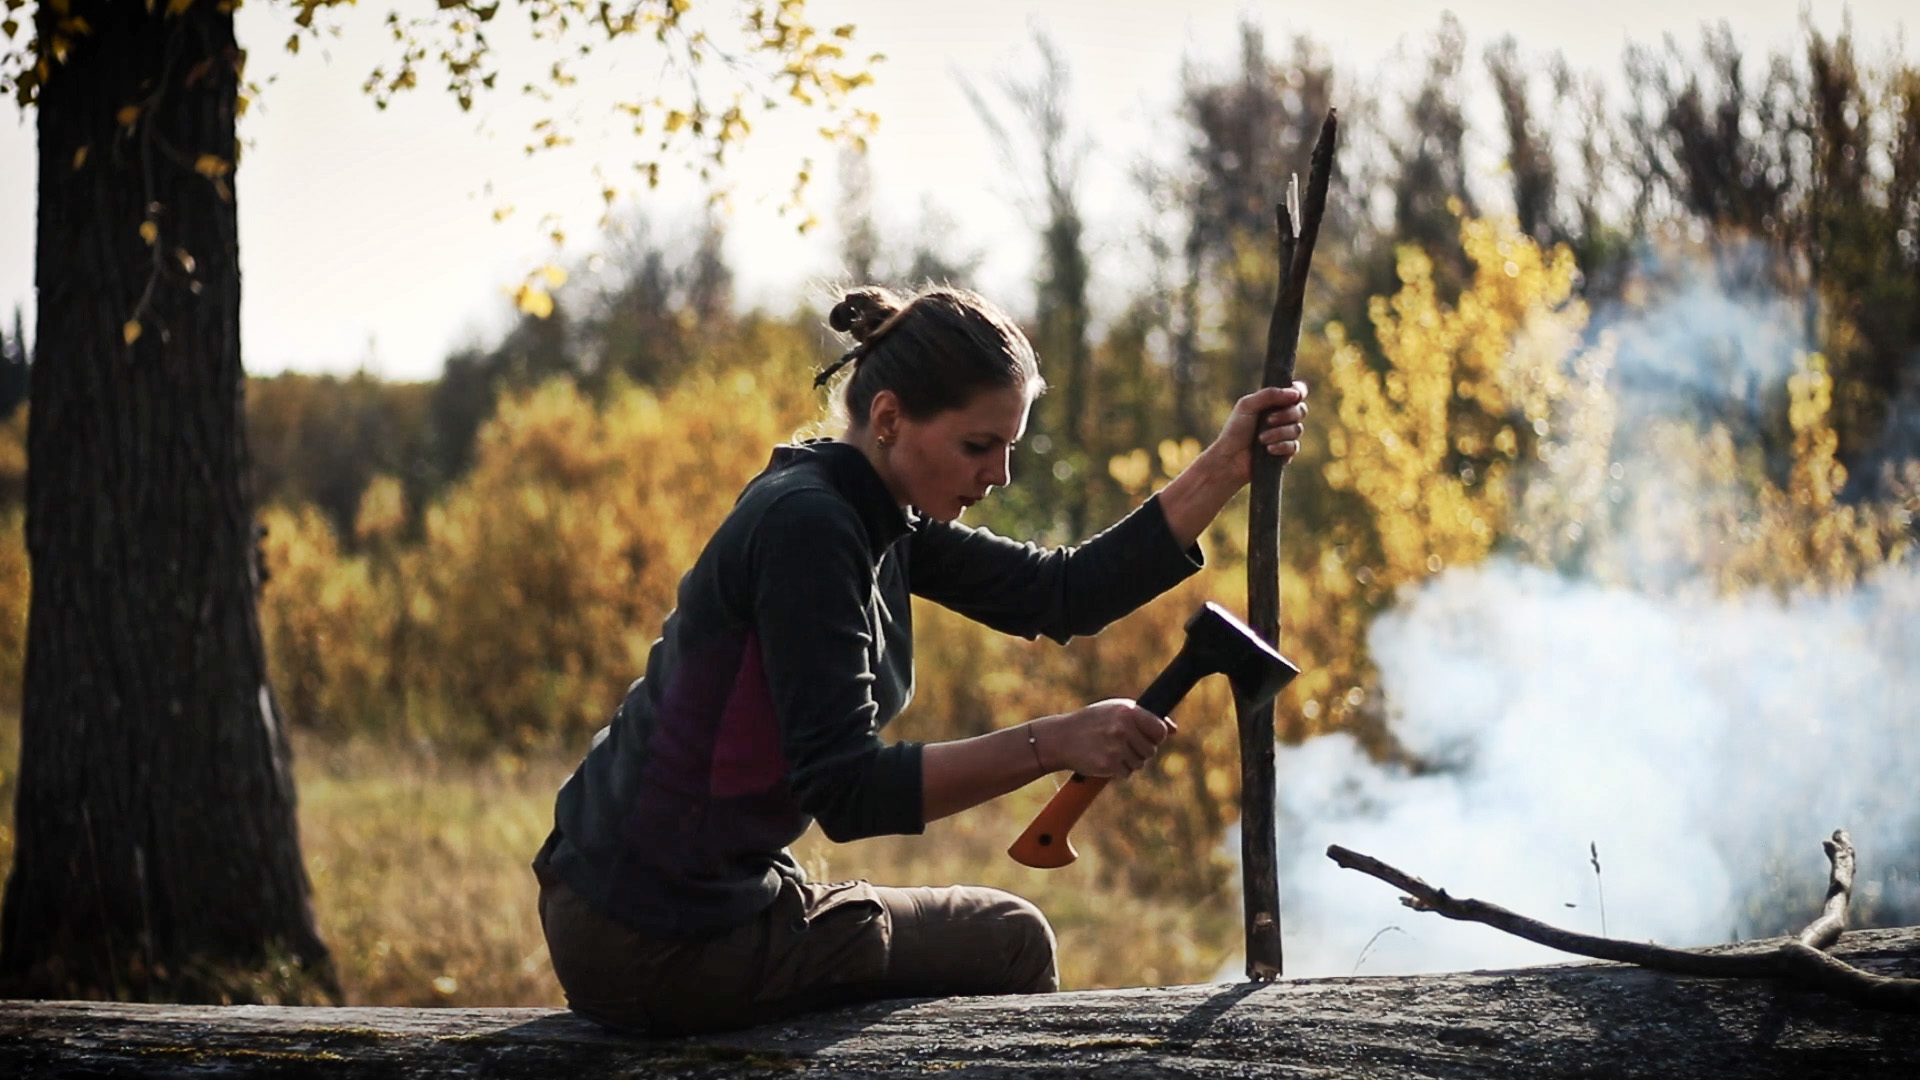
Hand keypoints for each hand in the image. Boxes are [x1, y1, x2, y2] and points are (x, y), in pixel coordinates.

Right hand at [1034, 699, 1175, 778]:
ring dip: (1129, 761)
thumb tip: (1173, 729)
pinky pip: (1126, 773)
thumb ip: (1145, 717)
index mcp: (1128, 711)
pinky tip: (1104, 759)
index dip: (1156, 736)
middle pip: (1151, 750)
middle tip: (1122, 745)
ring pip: (1140, 764)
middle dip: (1140, 751)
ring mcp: (1115, 747)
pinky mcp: (1108, 765)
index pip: (1160, 731)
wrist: (1061, 738)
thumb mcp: (1116, 710)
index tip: (1146, 737)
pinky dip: (1118, 771)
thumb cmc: (1092, 721)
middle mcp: (1123, 728)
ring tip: (1111, 750)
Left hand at [1201, 381, 1308, 487]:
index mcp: (1274, 403)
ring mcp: (1285, 436)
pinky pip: (1294, 447)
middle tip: (1268, 420)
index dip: (1299, 391)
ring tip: (1261, 439)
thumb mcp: (1247, 405)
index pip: (1296, 392)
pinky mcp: (1286, 453)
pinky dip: (1281, 446)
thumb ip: (1269, 395)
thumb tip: (1295, 394)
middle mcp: (1282, 418)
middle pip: (1301, 410)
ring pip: (1297, 429)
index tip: (1295, 395)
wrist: (1229, 458)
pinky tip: (1268, 449)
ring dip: (1279, 433)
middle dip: (1286, 414)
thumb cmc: (1235, 430)